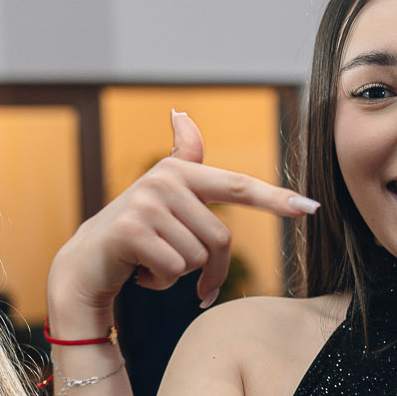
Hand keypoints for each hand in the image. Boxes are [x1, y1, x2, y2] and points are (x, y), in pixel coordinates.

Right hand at [47, 110, 317, 321]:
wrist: (85, 263)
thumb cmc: (135, 232)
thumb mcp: (162, 196)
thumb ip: (181, 157)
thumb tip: (181, 112)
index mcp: (180, 171)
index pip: (238, 186)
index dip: (275, 198)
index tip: (310, 207)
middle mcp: (164, 180)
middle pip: (220, 239)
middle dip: (206, 268)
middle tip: (176, 270)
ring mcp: (146, 204)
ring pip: (196, 258)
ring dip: (177, 275)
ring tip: (150, 261)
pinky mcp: (130, 231)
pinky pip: (173, 271)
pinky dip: (158, 283)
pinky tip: (138, 271)